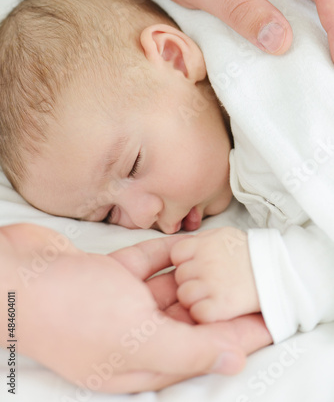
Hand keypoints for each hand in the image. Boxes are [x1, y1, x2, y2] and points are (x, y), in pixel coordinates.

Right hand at [1, 224, 271, 392]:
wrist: (18, 274)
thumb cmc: (69, 311)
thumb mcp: (136, 337)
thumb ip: (188, 349)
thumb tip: (234, 361)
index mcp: (139, 361)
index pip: (199, 351)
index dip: (234, 337)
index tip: (265, 320)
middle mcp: (130, 334)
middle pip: (187, 320)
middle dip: (217, 304)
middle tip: (249, 284)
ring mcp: (118, 303)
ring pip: (167, 291)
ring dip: (193, 278)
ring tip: (224, 263)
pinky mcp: (108, 275)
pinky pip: (146, 264)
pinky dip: (165, 255)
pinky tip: (187, 245)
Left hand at [171, 227, 259, 321]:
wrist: (279, 269)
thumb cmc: (253, 252)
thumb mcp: (224, 234)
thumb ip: (202, 240)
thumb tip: (189, 246)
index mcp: (203, 245)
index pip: (176, 254)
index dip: (183, 263)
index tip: (195, 267)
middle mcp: (204, 263)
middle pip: (179, 276)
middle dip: (190, 281)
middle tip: (208, 284)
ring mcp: (212, 284)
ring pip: (185, 296)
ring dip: (194, 300)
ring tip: (211, 296)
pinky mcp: (222, 306)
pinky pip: (198, 313)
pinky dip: (205, 314)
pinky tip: (216, 308)